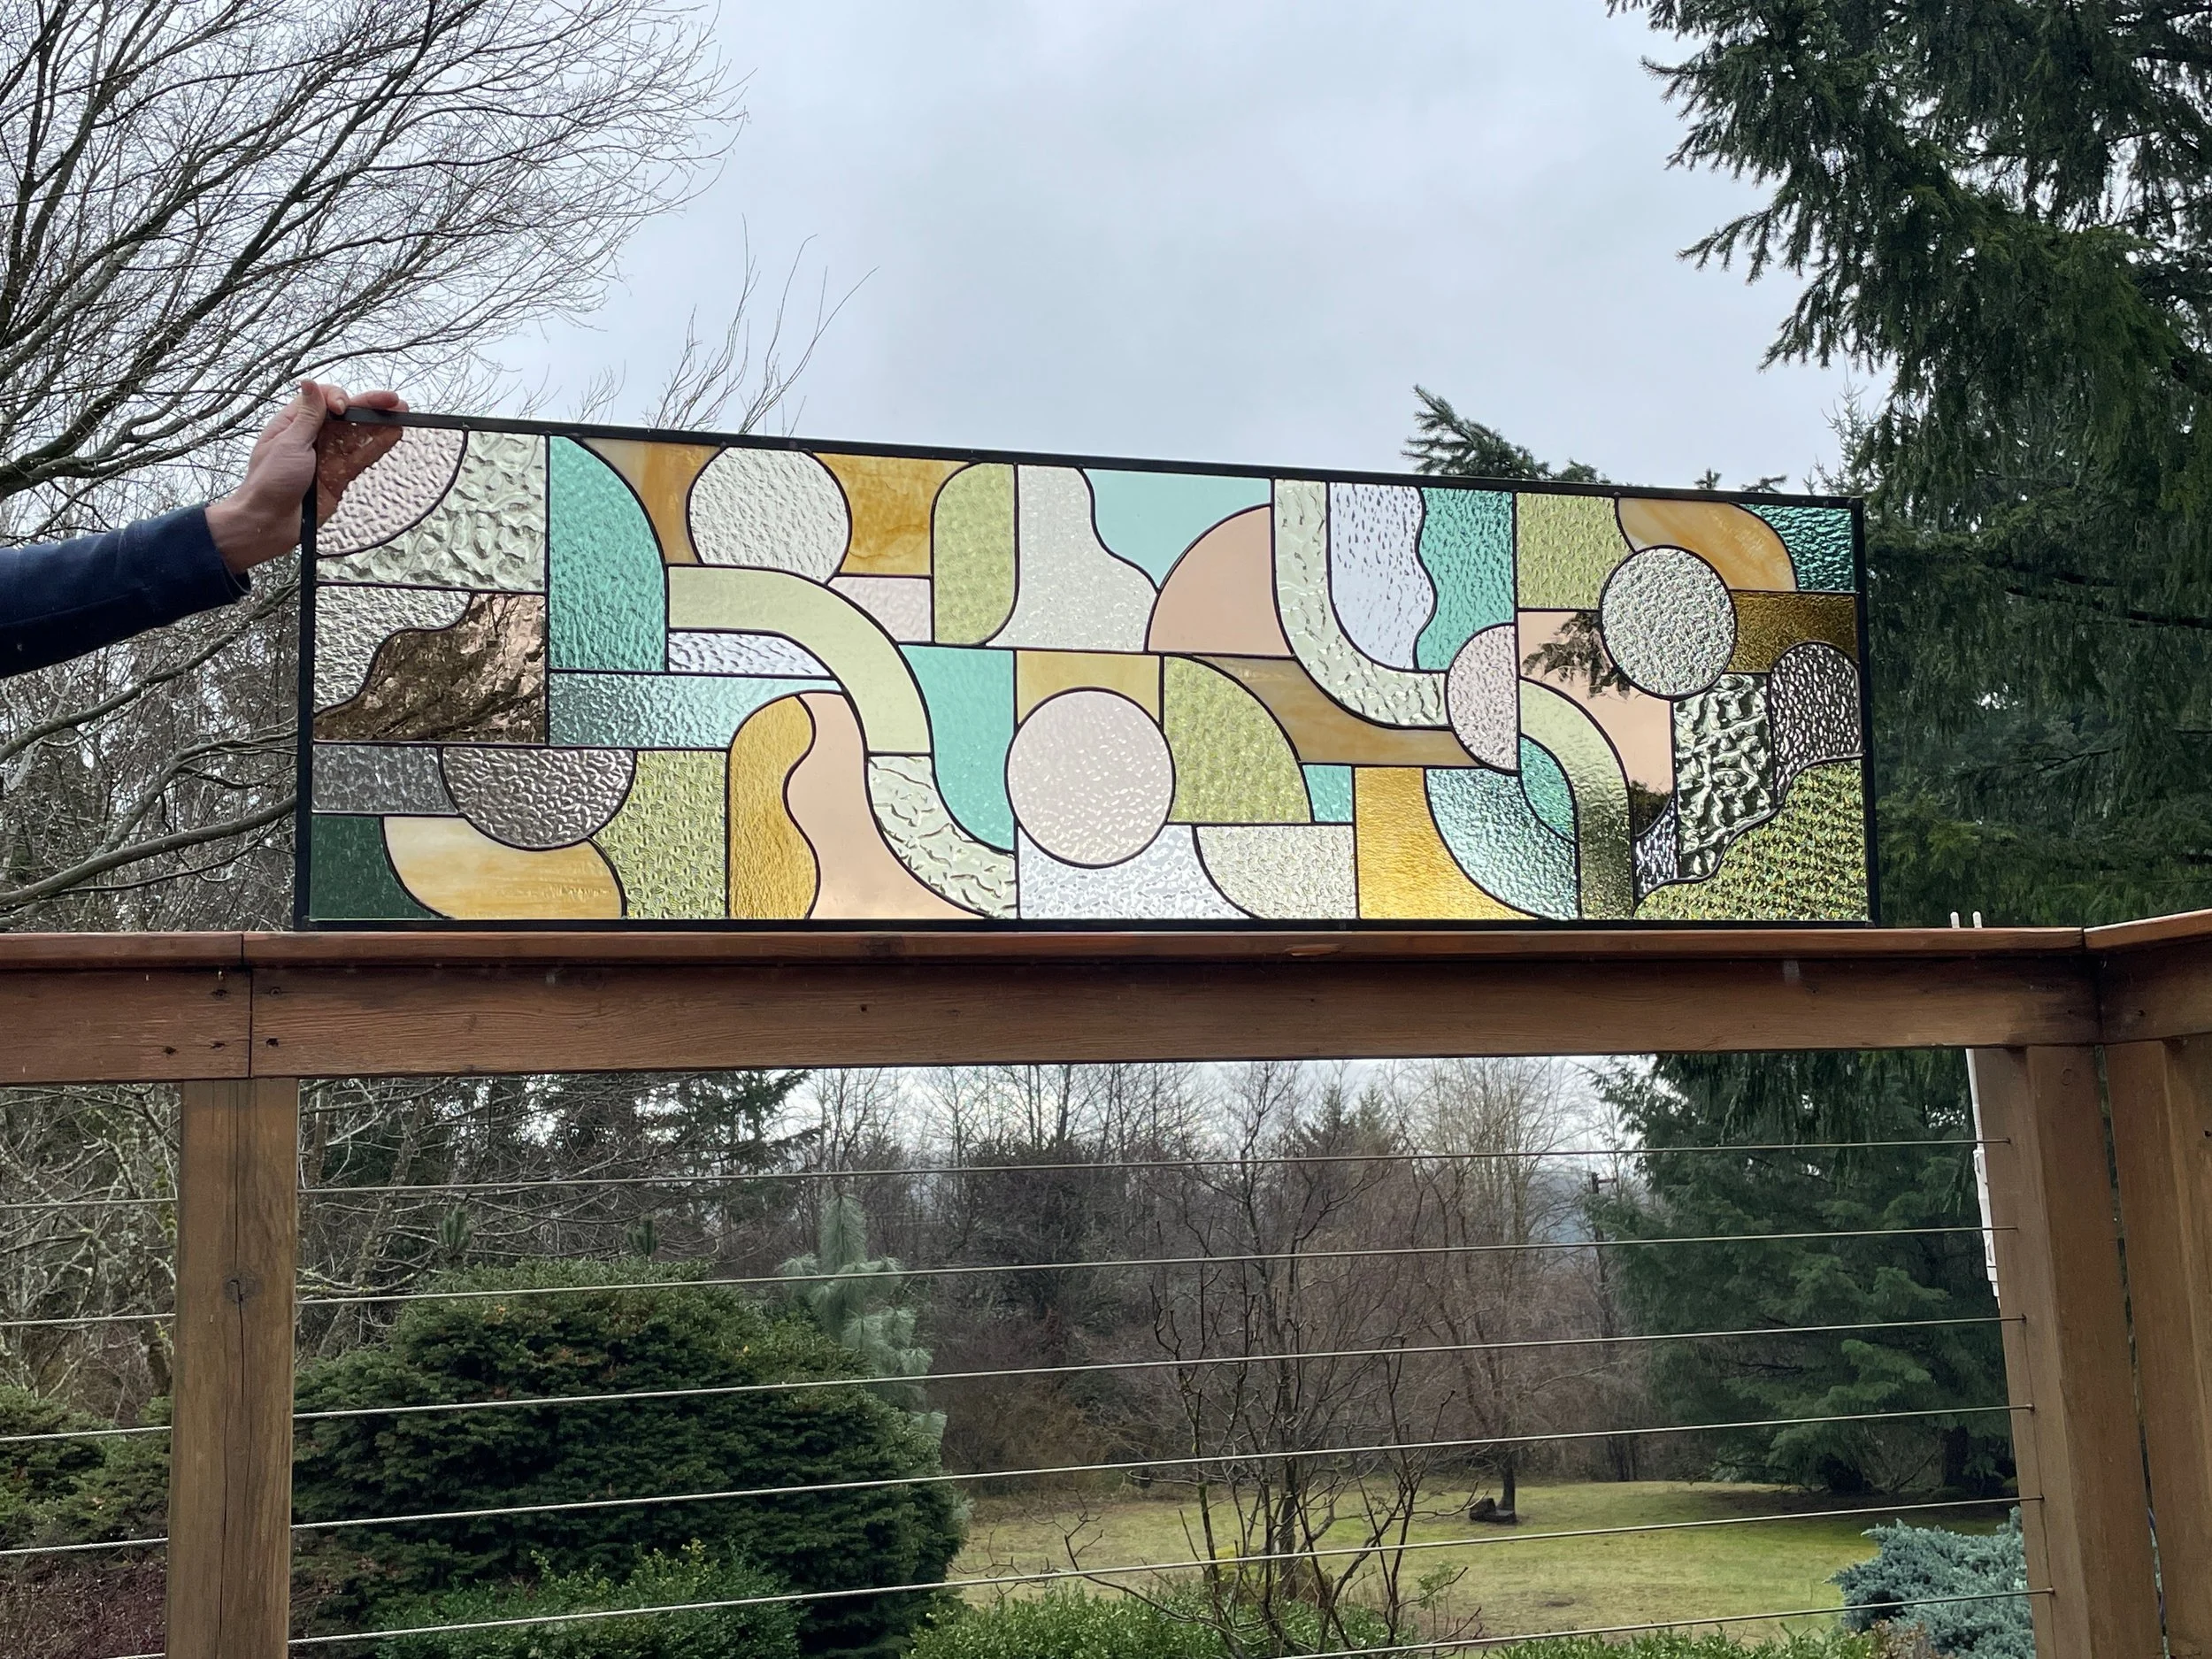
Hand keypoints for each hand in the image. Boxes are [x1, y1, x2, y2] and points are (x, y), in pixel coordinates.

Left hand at [205, 382, 407, 574]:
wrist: (269, 522)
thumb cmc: (268, 483)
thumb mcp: (288, 443)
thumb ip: (307, 416)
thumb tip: (310, 383)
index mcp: (294, 424)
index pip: (322, 399)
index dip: (337, 398)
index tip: (342, 407)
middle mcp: (313, 437)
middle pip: (346, 415)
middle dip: (369, 405)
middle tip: (393, 400)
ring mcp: (328, 457)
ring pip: (358, 434)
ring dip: (380, 423)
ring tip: (403, 412)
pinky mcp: (340, 476)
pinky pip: (362, 457)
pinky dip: (378, 445)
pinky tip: (394, 434)